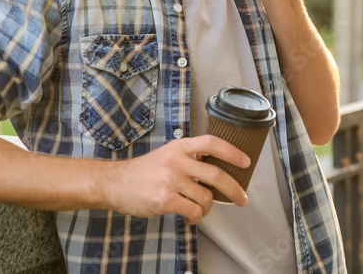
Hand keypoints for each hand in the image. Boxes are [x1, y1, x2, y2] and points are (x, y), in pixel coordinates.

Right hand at [105, 135, 249, 222]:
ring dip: (208, 209)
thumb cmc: (144, 171)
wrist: (116, 183)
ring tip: (200, 210)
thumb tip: (218, 167)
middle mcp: (177, 161)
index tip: (246, 162)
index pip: (212, 143)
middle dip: (234, 190)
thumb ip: (190, 157)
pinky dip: (196, 218)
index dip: (232, 152)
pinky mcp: (165, 199)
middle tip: (242, 198)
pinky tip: (190, 218)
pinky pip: (193, 212)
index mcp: (180, 147)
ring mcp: (171, 180)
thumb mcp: (168, 154)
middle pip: (216, 175)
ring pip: (206, 198)